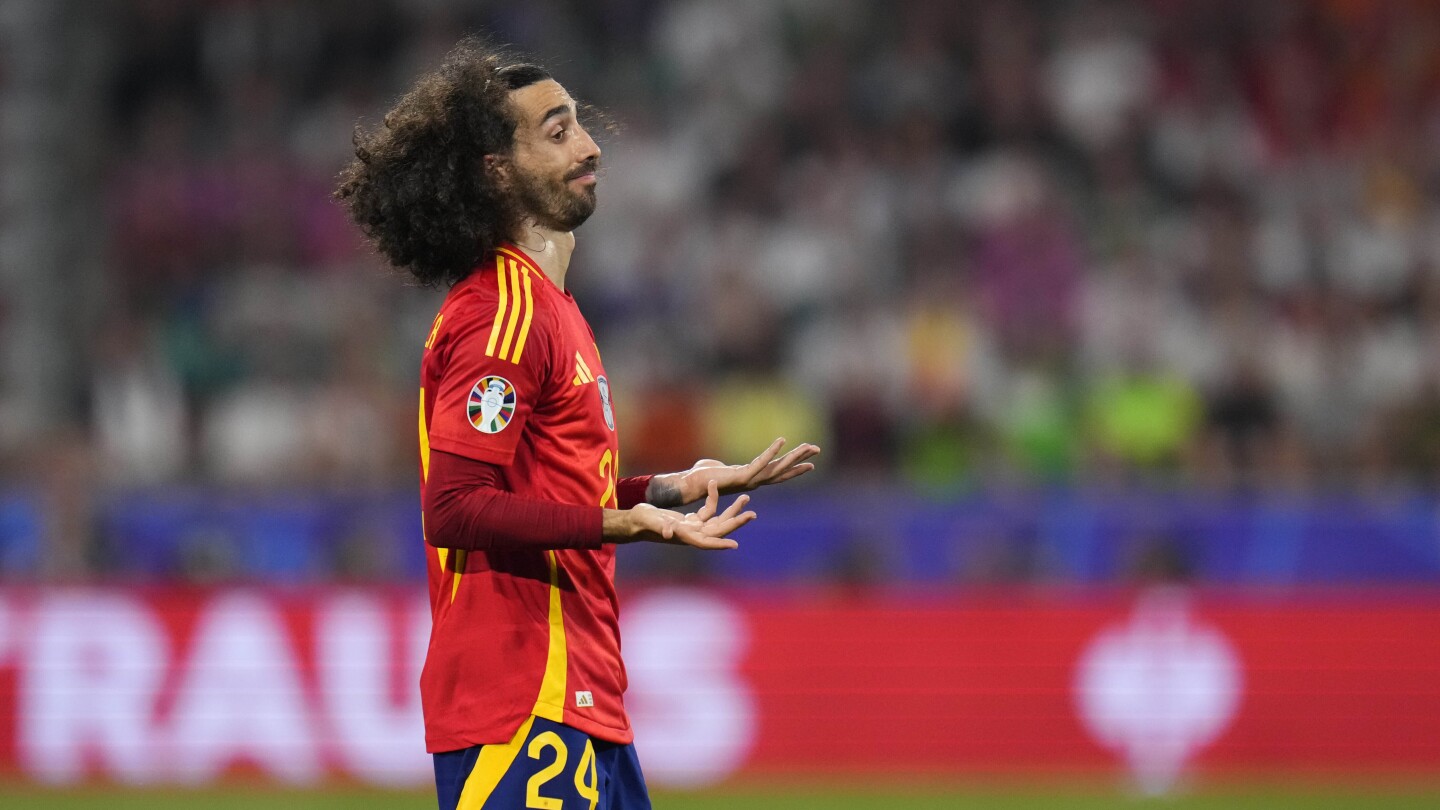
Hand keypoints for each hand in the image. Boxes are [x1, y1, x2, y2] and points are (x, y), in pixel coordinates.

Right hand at [615, 482, 755, 549]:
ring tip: (746, 499)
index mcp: (685, 536)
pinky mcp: (690, 520)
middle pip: (719, 530)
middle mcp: (692, 534)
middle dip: (735, 521)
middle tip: (752, 514)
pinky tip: (714, 486)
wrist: (636, 520)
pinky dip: (713, 499)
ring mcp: (693, 527)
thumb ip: (661, 526)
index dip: (719, 543)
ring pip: (717, 520)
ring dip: (731, 511)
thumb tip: (669, 532)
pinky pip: (708, 510)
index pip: (706, 542)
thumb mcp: (652, 522)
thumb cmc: (642, 522)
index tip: (734, 545)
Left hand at [673, 437, 820, 504]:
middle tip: (817, 450)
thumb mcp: (715, 468)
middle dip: (800, 460)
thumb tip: (716, 466)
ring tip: (809, 447)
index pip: (777, 472)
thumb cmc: (702, 477)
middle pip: (783, 470)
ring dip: (794, 456)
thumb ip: (720, 467)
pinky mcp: (742, 476)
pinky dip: (772, 451)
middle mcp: (754, 481)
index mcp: (751, 478)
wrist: (691, 485)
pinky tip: (782, 440)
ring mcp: (750, 480)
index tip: (809, 463)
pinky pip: (760, 462)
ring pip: (777, 467)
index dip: (793, 468)